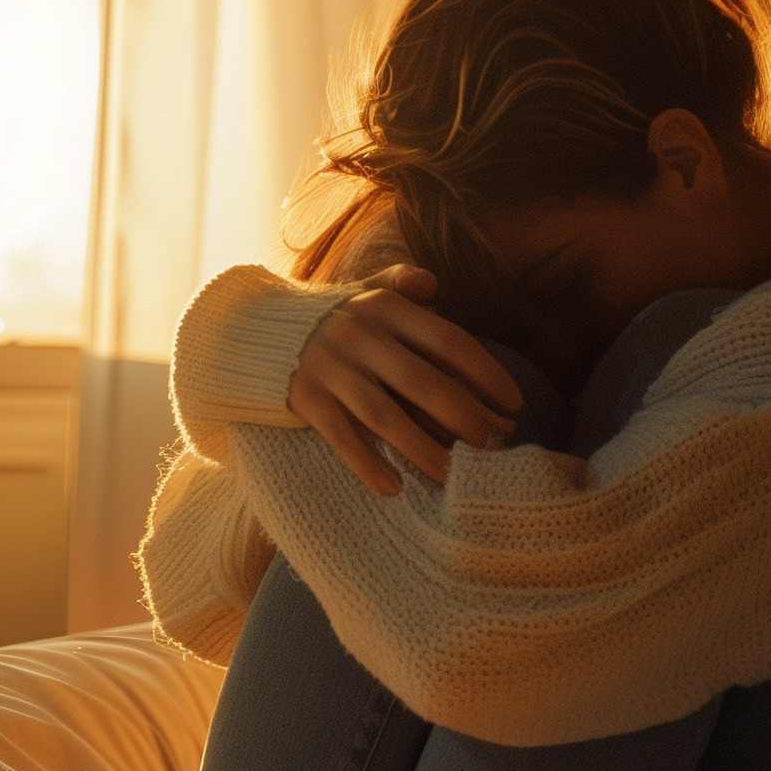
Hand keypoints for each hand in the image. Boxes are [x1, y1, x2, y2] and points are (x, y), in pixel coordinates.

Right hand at [288, 265, 525, 493]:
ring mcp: (331, 369)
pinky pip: (342, 438)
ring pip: (386, 417)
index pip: (449, 342)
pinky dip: (368, 465)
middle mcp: (359, 335)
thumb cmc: (333, 317)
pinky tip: (394, 488)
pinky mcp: (306, 399)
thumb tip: (433, 284)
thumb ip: (402, 282)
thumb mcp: (365, 291)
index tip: (513, 405)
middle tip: (493, 446)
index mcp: (385, 308)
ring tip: (452, 475)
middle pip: (424, 384)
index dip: (487, 375)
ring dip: (423, 451)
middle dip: (466, 419)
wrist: (257, 331)